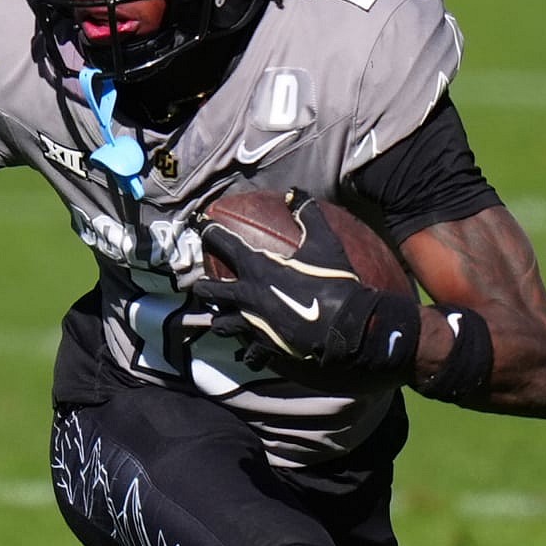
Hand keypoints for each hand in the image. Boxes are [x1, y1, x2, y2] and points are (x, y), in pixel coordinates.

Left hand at [194, 197, 420, 385]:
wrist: (344, 324)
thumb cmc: (332, 280)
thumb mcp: (323, 241)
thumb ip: (307, 214)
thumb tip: (295, 191)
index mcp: (257, 267)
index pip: (224, 244)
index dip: (210, 233)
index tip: (203, 227)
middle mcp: (248, 295)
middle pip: (211, 291)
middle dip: (204, 287)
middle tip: (202, 285)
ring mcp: (253, 323)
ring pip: (222, 324)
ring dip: (220, 320)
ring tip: (220, 319)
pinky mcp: (265, 344)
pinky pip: (249, 352)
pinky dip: (248, 353)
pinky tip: (249, 354)